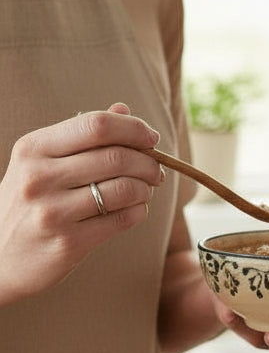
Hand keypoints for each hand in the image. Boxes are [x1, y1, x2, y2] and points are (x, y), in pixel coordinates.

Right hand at [0, 103, 163, 306]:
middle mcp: (40, 177)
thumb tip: (123, 110)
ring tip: (144, 190)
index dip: (133, 129)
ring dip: (146, 188)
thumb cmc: (28, 203)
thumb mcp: (41, 163)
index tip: (152, 138)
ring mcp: (54, 212)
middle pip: (116, 157)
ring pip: (125, 189)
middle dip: (148, 162)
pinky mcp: (70, 242)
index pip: (95, 125)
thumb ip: (81, 137)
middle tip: (156, 170)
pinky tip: (134, 210)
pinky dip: (139, 211)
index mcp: (33, 148)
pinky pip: (123, 220)